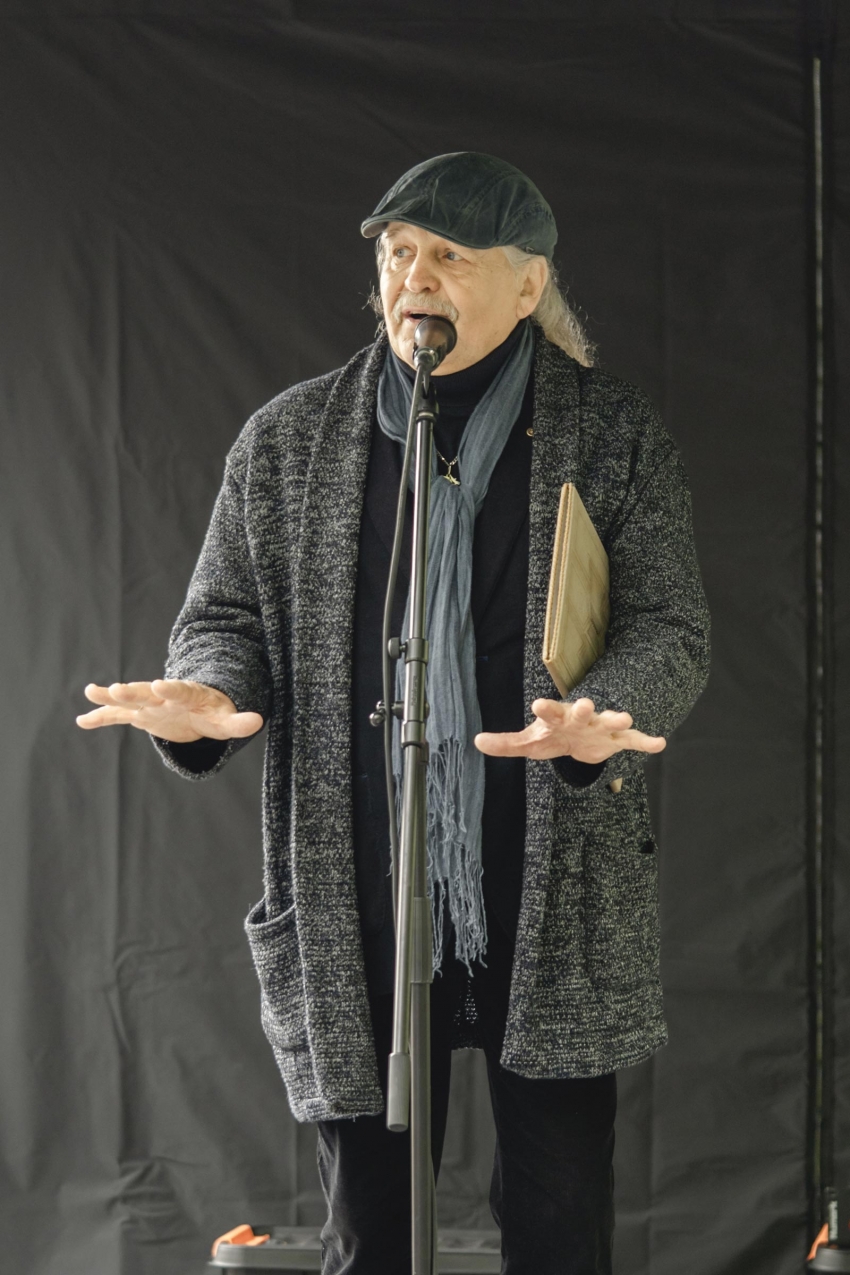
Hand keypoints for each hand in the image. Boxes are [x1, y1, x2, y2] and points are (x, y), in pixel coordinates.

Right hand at [76, 679, 263, 744]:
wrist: (199, 707)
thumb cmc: (215, 712)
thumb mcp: (228, 719)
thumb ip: (239, 722)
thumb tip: (258, 721)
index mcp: (188, 694)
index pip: (180, 689)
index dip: (171, 688)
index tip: (159, 685)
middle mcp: (165, 696)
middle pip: (148, 691)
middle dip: (134, 691)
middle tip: (117, 688)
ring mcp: (150, 704)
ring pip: (129, 699)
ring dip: (111, 697)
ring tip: (91, 691)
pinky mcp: (140, 714)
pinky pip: (117, 715)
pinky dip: (101, 717)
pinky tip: (82, 720)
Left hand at [474, 697, 665, 763]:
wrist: (579, 739)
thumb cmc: (552, 736)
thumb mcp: (529, 742)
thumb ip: (506, 743)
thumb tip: (476, 742)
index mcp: (557, 718)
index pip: (549, 712)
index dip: (545, 709)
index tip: (537, 704)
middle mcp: (580, 718)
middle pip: (582, 711)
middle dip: (584, 708)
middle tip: (587, 704)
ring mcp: (600, 727)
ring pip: (610, 721)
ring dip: (618, 718)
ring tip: (628, 717)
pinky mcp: (617, 739)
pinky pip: (633, 740)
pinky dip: (646, 742)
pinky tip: (659, 743)